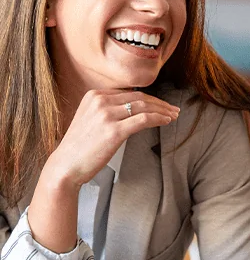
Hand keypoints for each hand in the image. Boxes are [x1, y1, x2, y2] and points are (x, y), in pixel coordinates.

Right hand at [47, 89, 179, 187]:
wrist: (65, 166)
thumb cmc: (78, 149)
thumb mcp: (89, 120)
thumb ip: (106, 111)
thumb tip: (130, 111)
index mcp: (94, 96)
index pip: (128, 93)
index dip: (148, 98)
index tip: (161, 104)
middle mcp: (100, 101)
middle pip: (138, 97)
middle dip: (159, 103)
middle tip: (173, 109)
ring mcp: (107, 115)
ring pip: (143, 106)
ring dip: (162, 110)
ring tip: (173, 115)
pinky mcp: (114, 131)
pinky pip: (143, 119)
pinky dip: (158, 119)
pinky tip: (166, 121)